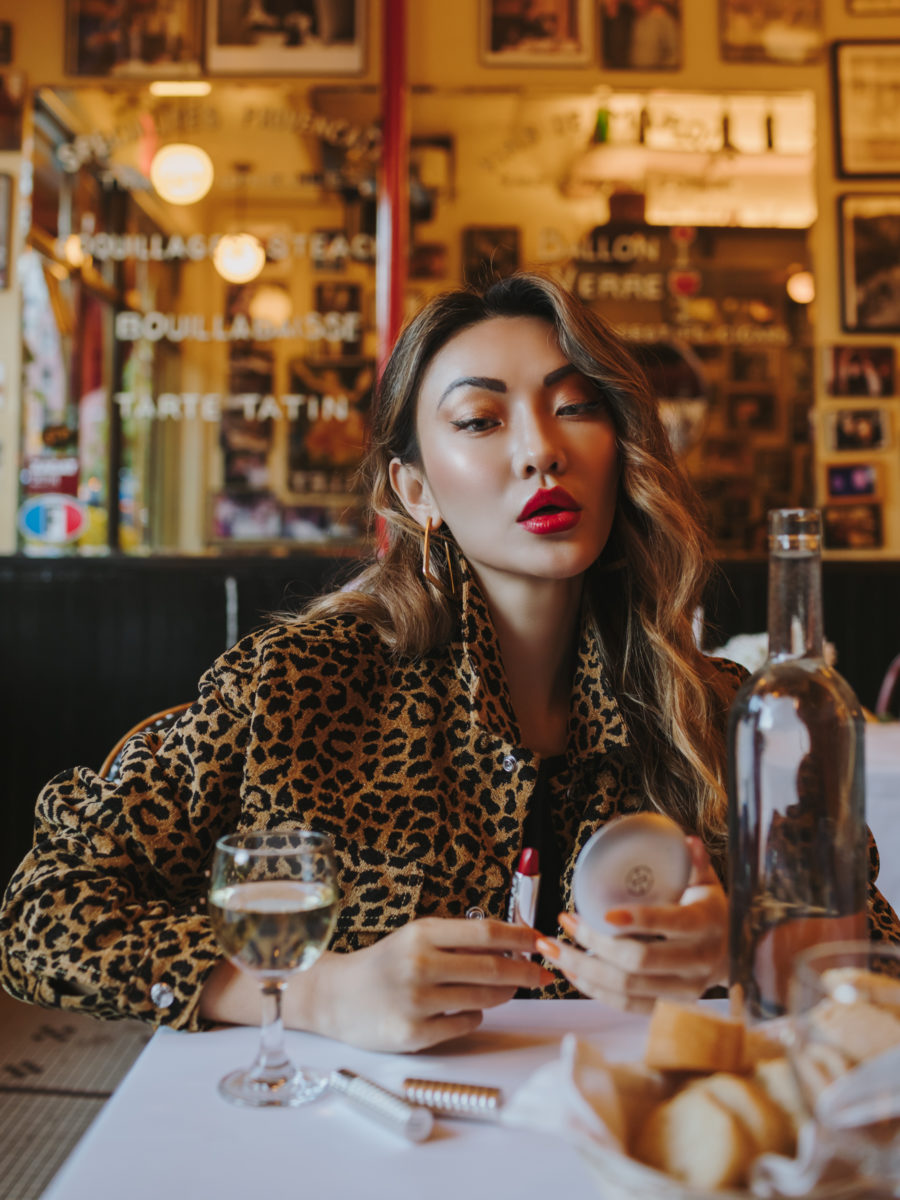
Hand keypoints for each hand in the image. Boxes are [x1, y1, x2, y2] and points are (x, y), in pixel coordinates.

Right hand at [297, 917, 552, 1052]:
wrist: (337, 996)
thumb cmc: (385, 964)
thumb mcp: (416, 939)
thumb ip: (458, 941)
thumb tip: (512, 944)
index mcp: (423, 933)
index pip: (486, 932)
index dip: (521, 937)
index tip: (542, 941)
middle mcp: (420, 964)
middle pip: (493, 967)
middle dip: (526, 972)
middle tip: (544, 975)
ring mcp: (417, 1000)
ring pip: (484, 998)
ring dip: (504, 994)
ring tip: (508, 989)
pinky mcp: (414, 1033)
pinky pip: (465, 1024)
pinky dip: (475, 1016)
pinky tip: (466, 1009)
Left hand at [535, 837, 727, 1012]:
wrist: (731, 953)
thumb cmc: (709, 910)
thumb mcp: (706, 883)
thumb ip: (696, 863)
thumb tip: (686, 840)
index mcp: (706, 924)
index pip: (672, 924)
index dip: (639, 920)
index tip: (603, 912)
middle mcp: (698, 962)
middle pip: (640, 961)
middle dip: (596, 944)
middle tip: (567, 921)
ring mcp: (683, 989)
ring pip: (627, 988)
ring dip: (585, 968)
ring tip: (554, 948)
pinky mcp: (668, 1006)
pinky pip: (626, 1005)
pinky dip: (595, 990)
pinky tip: (571, 971)